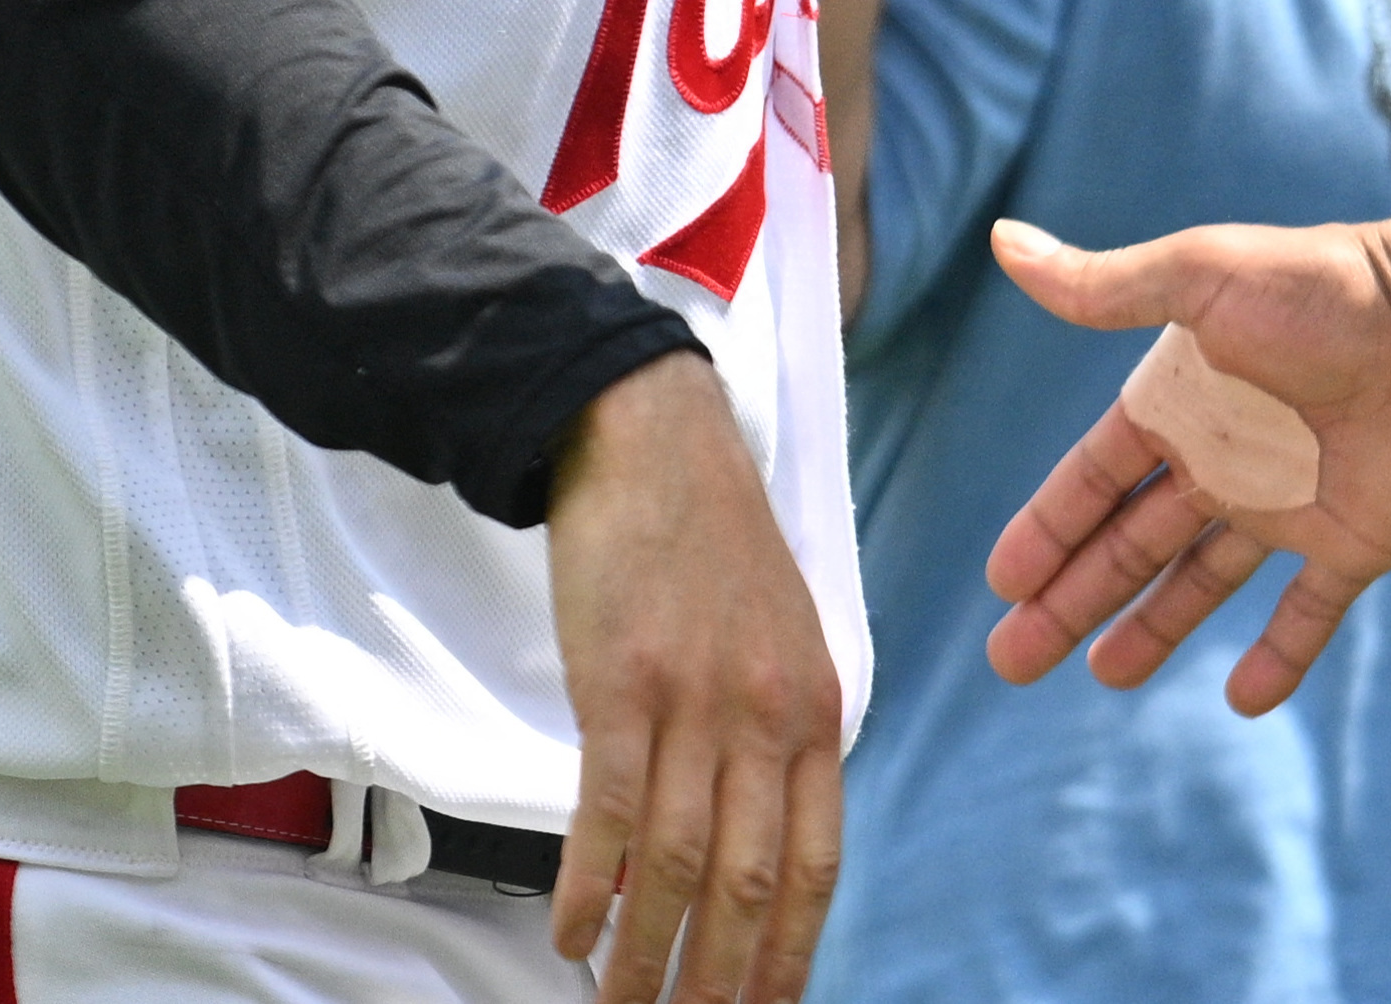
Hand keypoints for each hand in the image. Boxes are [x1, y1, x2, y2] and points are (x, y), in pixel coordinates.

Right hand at [547, 355, 846, 1003]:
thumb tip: (749, 845)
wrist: (651, 440)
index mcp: (817, 711)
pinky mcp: (621, 683)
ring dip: (647, 955)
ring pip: (676, 863)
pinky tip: (572, 934)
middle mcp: (767, 715)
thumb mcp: (783, 640)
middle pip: (749, 882)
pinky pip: (608, 811)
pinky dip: (589, 886)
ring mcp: (695, 700)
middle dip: (721, 980)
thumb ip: (777, 739)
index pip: (816, 864)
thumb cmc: (712, 545)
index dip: (788, 954)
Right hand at [980, 214, 1390, 715]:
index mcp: (1182, 400)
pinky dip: (1279, 657)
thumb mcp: (1203, 277)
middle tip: (1012, 660)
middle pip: (1131, 543)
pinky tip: (1242, 702)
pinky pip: (1307, 614)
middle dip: (1071, 599)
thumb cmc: (1323, 291)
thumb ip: (1106, 284)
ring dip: (1151, 627)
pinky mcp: (1351, 544)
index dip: (1049, 528)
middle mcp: (1225, 458)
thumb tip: (1002, 239)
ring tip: (1099, 675)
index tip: (1003, 582)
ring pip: (1200, 583)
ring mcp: (1287, 507)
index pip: (1095, 479)